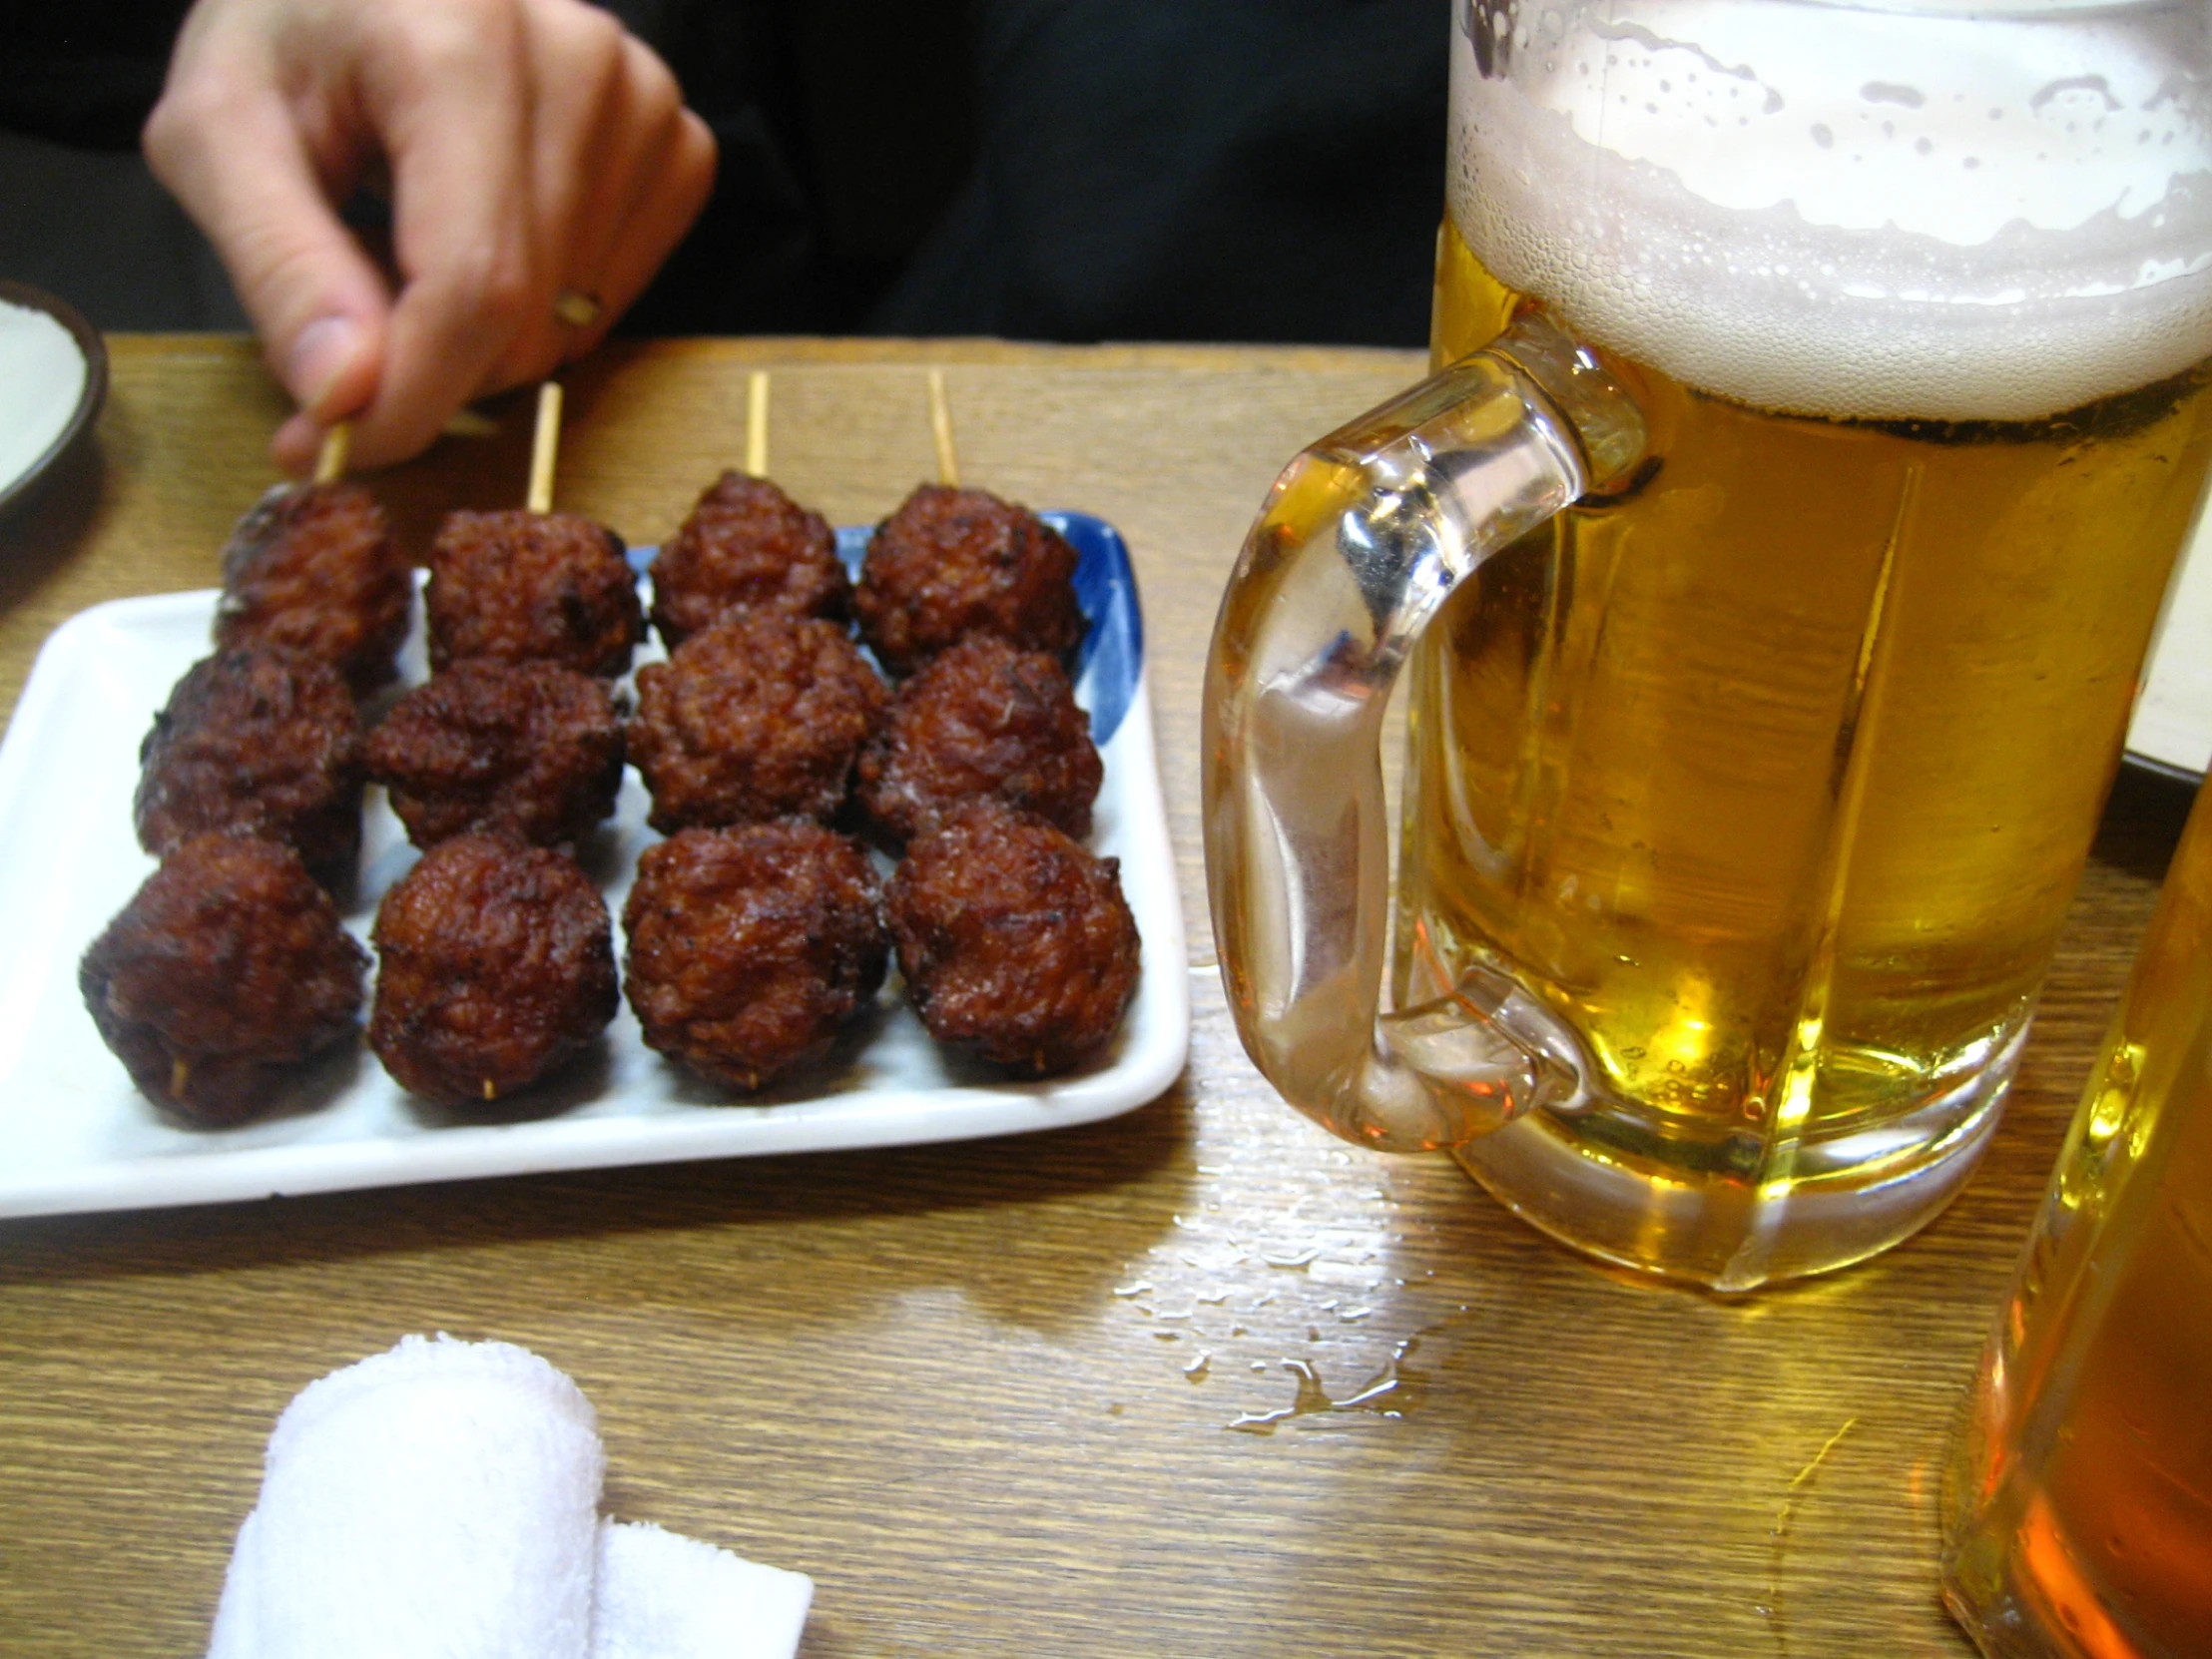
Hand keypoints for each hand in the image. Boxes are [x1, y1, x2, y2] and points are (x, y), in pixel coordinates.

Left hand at [145, 0, 716, 471]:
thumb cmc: (285, 41)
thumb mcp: (217, 136)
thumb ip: (279, 266)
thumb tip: (347, 397)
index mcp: (457, 43)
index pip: (475, 283)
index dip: (413, 398)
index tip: (341, 447)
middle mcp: (578, 60)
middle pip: (527, 315)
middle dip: (432, 360)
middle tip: (353, 305)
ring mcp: (642, 99)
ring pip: (575, 319)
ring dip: (486, 329)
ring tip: (416, 237)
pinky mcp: (675, 137)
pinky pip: (622, 288)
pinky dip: (552, 300)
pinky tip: (497, 231)